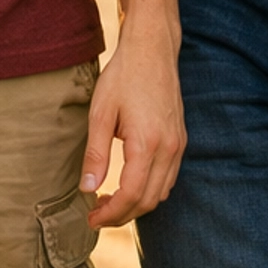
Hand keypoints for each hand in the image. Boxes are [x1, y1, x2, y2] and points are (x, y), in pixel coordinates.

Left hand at [80, 21, 185, 227]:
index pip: (131, 196)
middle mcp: (169, 149)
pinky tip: (130, 184)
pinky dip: (150, 190)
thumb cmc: (123, 76)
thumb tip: (87, 189)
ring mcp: (178, 145)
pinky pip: (169, 178)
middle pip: (149, 201)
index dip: (110, 214)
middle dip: (122, 215)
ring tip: (109, 202)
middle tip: (96, 214)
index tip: (91, 218)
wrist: (152, 48)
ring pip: (162, 193)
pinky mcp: (180, 139)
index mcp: (147, 144)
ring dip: (137, 204)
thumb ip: (95, 154)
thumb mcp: (101, 113)